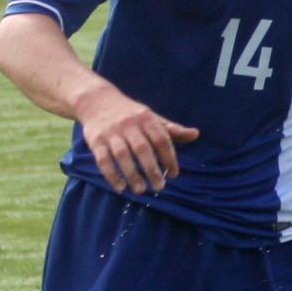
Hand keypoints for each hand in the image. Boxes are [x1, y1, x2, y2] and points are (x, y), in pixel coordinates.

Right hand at [75, 81, 197, 193]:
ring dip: (132, 174)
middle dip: (152, 170)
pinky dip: (111, 174)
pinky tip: (120, 188)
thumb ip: (172, 129)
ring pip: (122, 155)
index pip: (161, 139)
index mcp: (146, 118)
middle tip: (159, 187)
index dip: (169, 158)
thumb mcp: (152, 118)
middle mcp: (128, 124)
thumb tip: (196, 134)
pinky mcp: (95, 140)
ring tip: (141, 190)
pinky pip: (103, 159)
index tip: (174, 174)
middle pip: (142, 149)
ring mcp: (111, 132)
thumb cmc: (131, 114)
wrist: (97, 100)